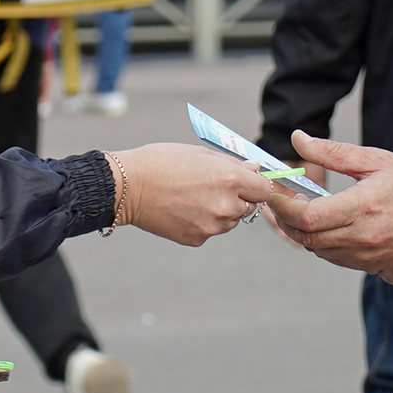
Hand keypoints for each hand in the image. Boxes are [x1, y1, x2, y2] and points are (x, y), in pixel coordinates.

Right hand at [108, 143, 279, 245]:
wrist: (128, 187)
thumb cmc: (162, 163)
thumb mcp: (200, 154)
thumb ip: (233, 164)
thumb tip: (255, 169)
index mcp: (230, 180)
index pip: (264, 189)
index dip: (256, 185)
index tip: (248, 182)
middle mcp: (226, 205)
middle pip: (249, 207)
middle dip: (238, 198)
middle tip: (213, 187)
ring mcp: (212, 225)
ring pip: (231, 221)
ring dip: (222, 211)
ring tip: (194, 197)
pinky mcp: (197, 238)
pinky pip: (211, 230)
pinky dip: (203, 222)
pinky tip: (184, 209)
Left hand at [264, 131, 392, 275]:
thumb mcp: (375, 160)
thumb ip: (333, 152)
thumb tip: (299, 139)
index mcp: (362, 206)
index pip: (307, 216)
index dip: (283, 206)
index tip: (275, 193)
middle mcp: (362, 236)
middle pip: (306, 237)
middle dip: (287, 220)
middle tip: (284, 201)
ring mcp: (367, 255)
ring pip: (318, 250)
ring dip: (304, 233)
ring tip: (305, 211)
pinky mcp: (372, 266)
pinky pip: (335, 258)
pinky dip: (323, 244)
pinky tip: (326, 226)